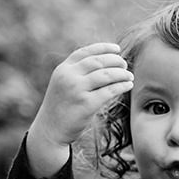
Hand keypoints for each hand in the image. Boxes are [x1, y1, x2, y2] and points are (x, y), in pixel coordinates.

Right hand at [27, 43, 133, 176]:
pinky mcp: (86, 104)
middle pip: (98, 62)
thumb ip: (76, 73)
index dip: (103, 48)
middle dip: (115, 61)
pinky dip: (121, 86)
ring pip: (106, 75)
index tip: (117, 49)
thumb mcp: (62, 84)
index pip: (85, 52)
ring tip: (130, 76)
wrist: (49, 131)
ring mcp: (77, 90)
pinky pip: (109, 91)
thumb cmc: (60, 108)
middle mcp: (69, 77)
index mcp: (63, 69)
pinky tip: (128, 85)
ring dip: (121, 73)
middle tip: (125, 64)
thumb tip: (104, 63)